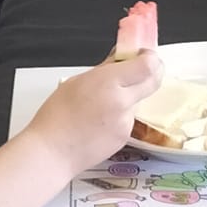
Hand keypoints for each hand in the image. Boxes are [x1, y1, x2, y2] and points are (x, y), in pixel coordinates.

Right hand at [33, 48, 163, 173]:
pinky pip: (128, 119)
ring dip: (129, 96)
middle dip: (153, 71)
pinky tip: (99, 120)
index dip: (150, 57)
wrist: (53, 152)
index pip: (147, 65)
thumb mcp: (76, 82)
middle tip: (142, 67)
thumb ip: (104, 69)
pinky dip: (120, 115)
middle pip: (154, 81)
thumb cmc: (56, 118)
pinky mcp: (125, 137)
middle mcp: (122, 102)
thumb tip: (119, 58)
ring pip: (138, 101)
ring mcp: (126, 122)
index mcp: (108, 83)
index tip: (144, 54)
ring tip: (101, 103)